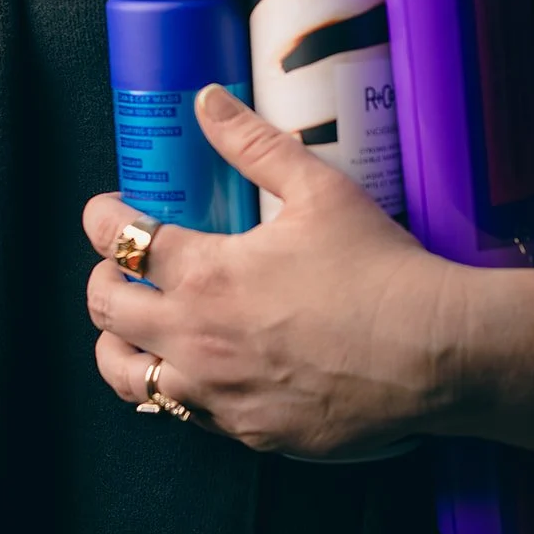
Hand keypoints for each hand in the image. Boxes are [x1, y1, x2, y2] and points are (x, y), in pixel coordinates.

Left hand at [83, 85, 467, 458]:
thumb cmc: (378, 269)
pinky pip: (185, 414)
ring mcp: (218, 394)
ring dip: (119, 345)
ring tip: (135, 327)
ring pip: (127, 378)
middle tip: (121, 263)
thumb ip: (254, 142)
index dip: (102, 218)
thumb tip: (207, 100)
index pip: (121, 241)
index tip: (108, 209)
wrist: (431, 354)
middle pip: (106, 311)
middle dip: (102, 278)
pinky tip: (200, 367)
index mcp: (206, 274)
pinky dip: (177, 386)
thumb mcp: (319, 188)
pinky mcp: (247, 432)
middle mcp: (196, 339)